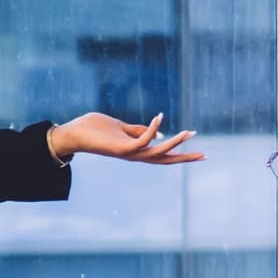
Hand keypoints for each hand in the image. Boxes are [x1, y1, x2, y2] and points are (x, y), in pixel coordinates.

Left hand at [47, 113, 202, 165]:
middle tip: (205, 155)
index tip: (200, 151)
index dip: (180, 153)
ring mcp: (128, 153)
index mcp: (136, 151)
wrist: (72, 134)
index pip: (162, 154)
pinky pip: (141, 140)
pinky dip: (152, 130)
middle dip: (185, 157)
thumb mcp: (120, 128)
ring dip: (174, 143)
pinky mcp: (120, 148)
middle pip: (165, 159)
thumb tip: (158, 132)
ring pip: (156, 152)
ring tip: (190, 132)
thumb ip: (137, 130)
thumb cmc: (94, 130)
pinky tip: (161, 117)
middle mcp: (134, 155)